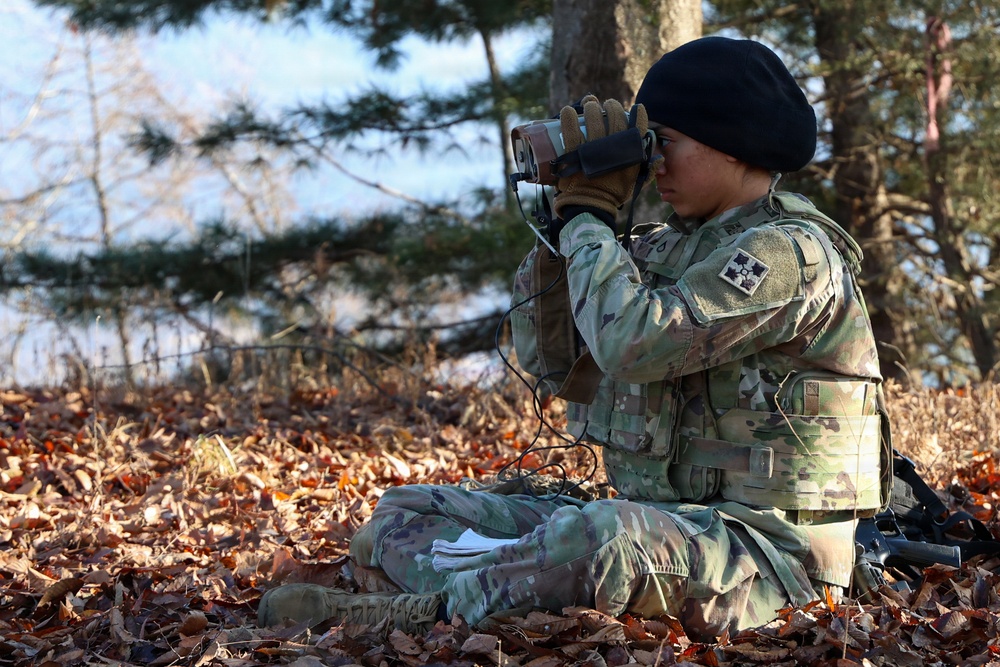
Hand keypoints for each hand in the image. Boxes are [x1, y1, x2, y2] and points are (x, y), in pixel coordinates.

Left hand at [552, 96, 649, 221]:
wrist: (591, 205)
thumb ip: (649, 170)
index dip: (638, 113)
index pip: (638, 124)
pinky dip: (569, 116)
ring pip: (593, 117)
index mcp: (630, 152)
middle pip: (614, 115)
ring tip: (590, 106)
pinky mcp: (575, 150)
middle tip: (606, 106)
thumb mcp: (636, 182)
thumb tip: (660, 158)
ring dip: (591, 107)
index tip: (635, 108)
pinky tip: (568, 110)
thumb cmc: (615, 193)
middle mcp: (614, 146)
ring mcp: (594, 146)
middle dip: (611, 106)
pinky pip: (571, 128)